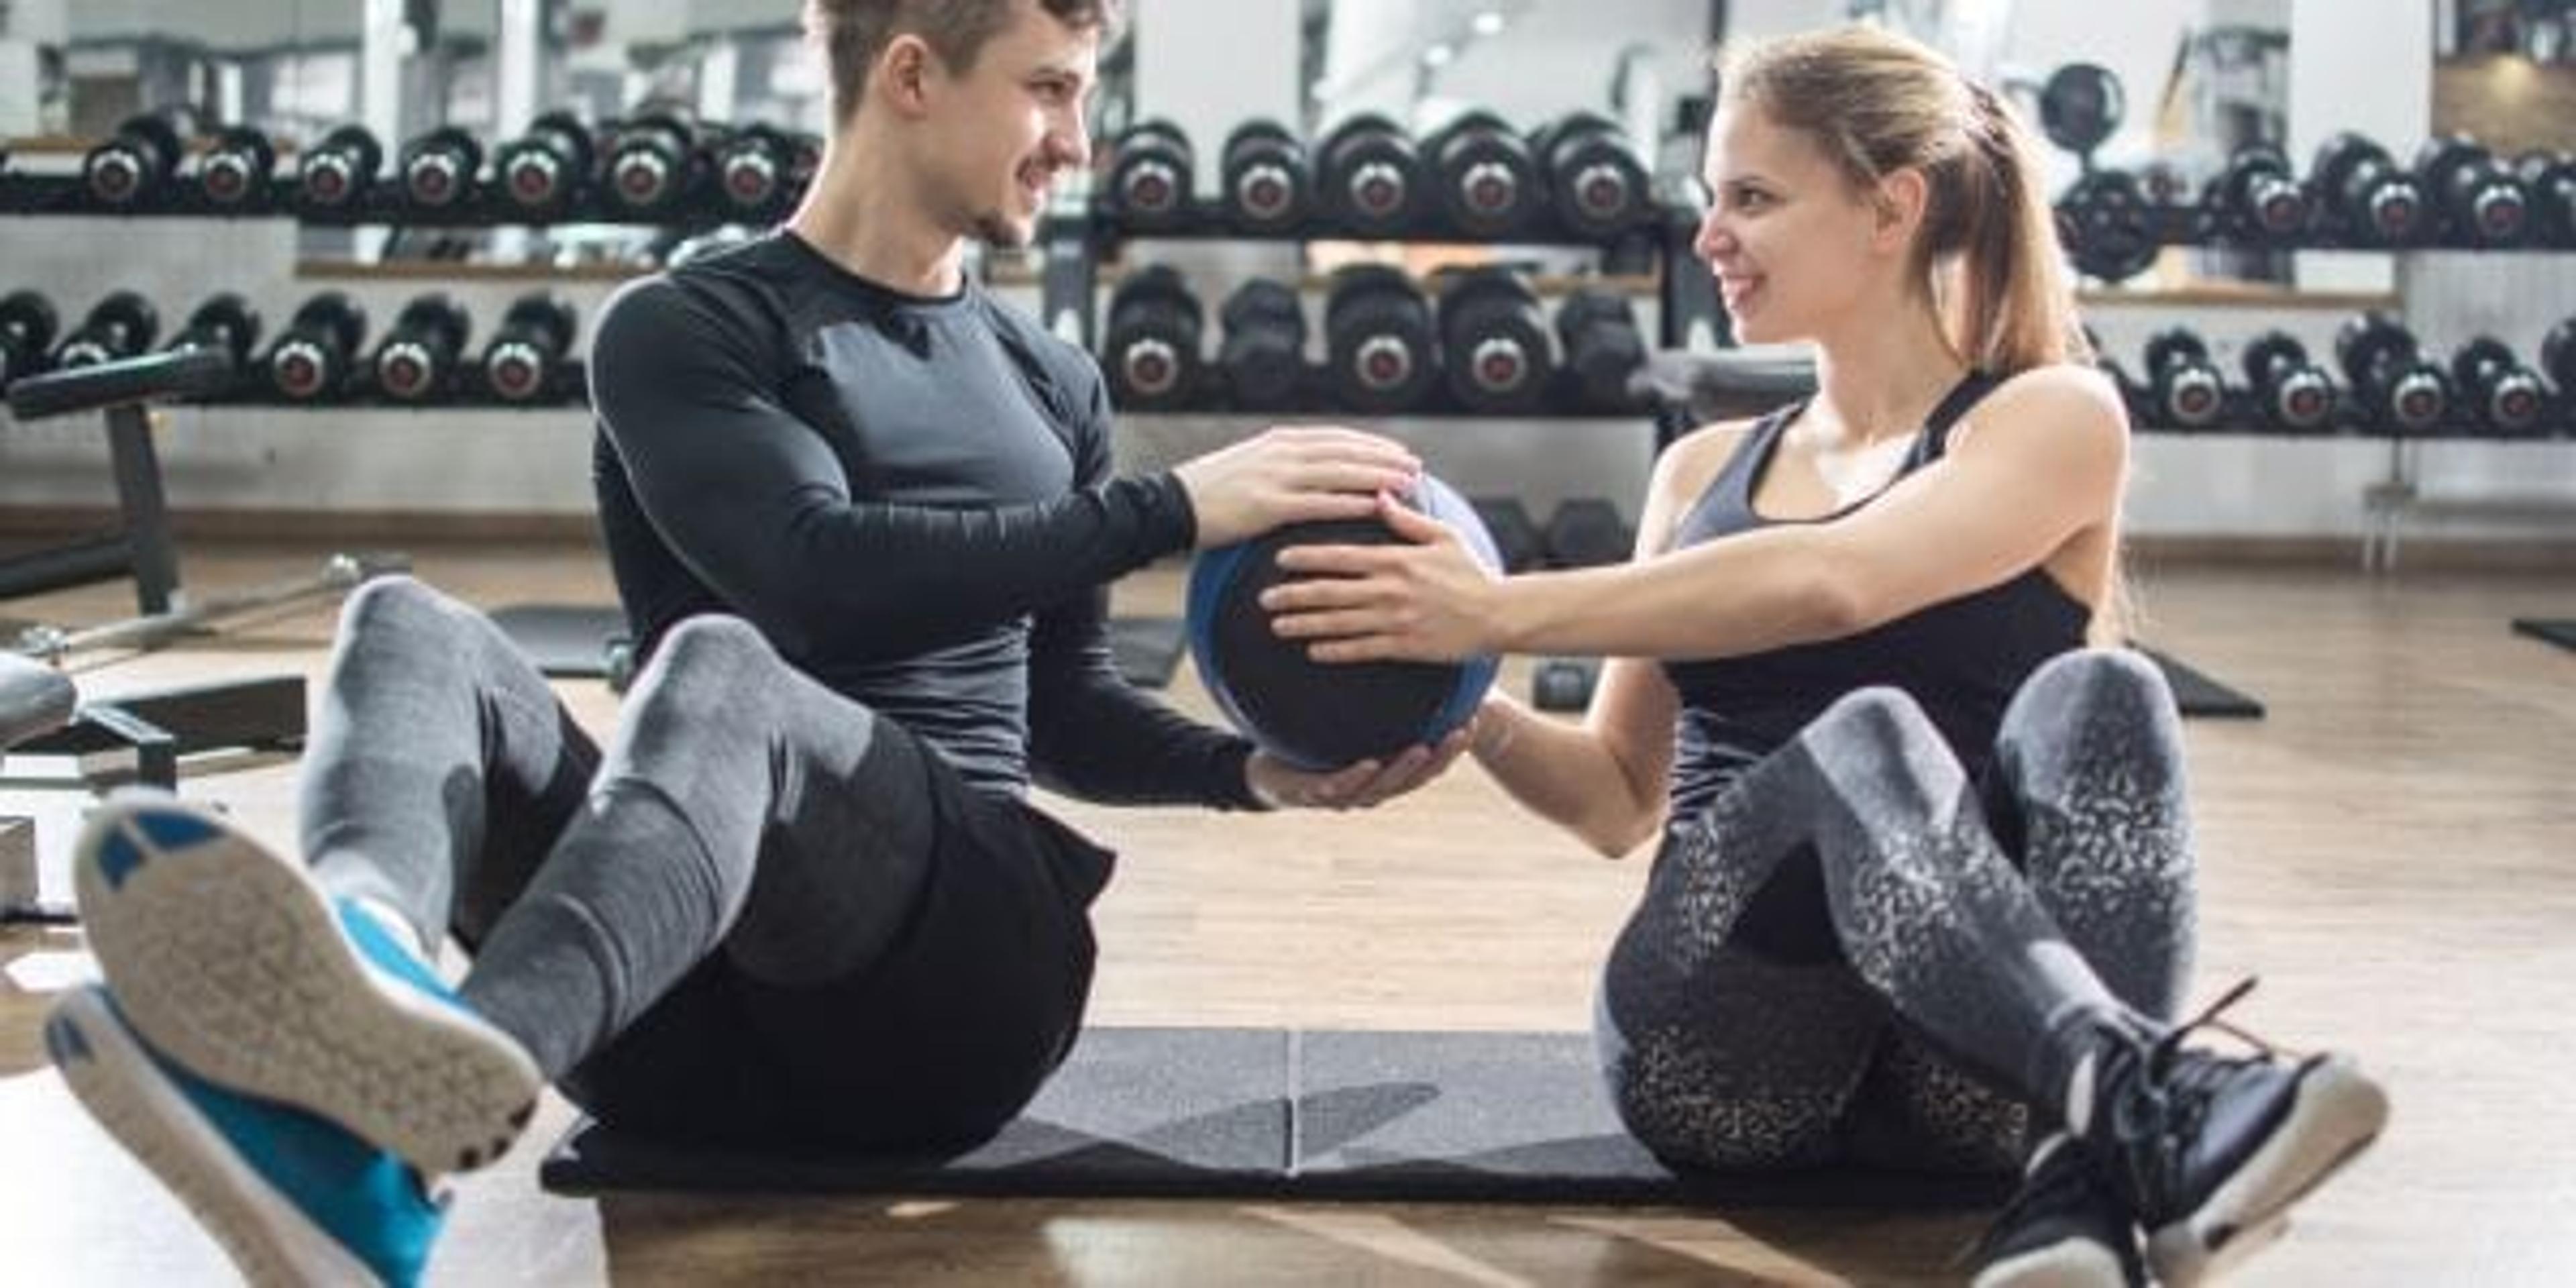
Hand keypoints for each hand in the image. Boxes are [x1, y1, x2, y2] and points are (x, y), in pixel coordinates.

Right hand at [1171, 426, 1419, 549]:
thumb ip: (1282, 464)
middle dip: (1384, 458)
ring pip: (1340, 473)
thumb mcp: (1249, 465)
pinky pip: (1321, 503)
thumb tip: (1312, 470)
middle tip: (1415, 466)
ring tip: (1407, 484)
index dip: (1371, 444)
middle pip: (1346, 452)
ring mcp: (1277, 478)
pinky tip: (1374, 507)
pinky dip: (1351, 502)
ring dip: (1377, 477)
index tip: (1398, 451)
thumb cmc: (1210, 491)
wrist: (1171, 504)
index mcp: (1279, 441)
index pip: (1337, 438)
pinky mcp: (1269, 505)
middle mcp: (1282, 454)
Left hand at [1243, 719, 1476, 809]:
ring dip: (1403, 769)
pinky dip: (1354, 778)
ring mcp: (1342, 795)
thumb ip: (1374, 706)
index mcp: (1381, 773)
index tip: (1473, 722)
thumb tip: (1400, 663)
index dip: (1452, 747)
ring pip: (1380, 787)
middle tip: (1461, 734)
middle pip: (1414, 777)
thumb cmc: (1311, 745)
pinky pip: (1336, 787)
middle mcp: (1368, 788)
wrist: (1265, 772)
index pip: (1427, 761)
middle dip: (1440, 757)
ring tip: (1422, 748)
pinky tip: (1368, 763)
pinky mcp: (1311, 794)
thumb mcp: (1347, 724)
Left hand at [1262, 491, 1501, 662]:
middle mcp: (1390, 591)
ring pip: (1339, 623)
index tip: (1279, 560)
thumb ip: (1406, 519)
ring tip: (1277, 626)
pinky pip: (1362, 650)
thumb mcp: (1443, 537)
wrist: (1499, 614)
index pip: (1341, 557)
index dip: (1307, 559)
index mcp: (1396, 560)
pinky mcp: (1404, 646)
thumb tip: (1378, 493)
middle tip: (1264, 599)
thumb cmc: (1471, 572)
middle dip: (1293, 596)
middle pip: (1330, 593)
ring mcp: (1395, 621)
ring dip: (1305, 625)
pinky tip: (1313, 650)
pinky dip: (1335, 650)